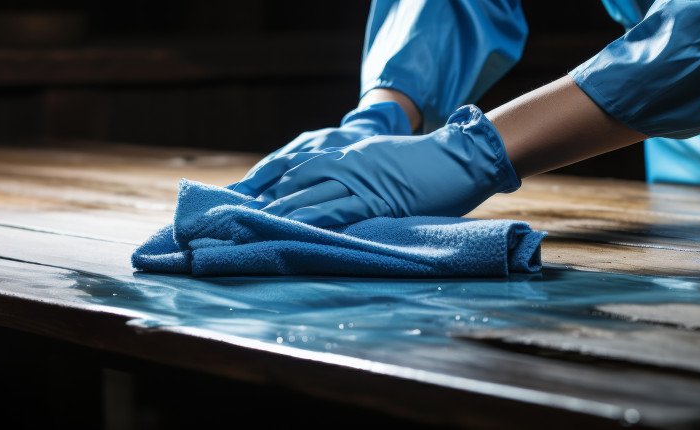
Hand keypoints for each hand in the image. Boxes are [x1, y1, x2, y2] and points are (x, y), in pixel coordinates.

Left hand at [246, 105, 520, 226]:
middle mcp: (348, 165)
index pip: (297, 165)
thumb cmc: (427, 161)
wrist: (459, 156)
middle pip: (296, 180)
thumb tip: (341, 191)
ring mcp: (362, 181)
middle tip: (240, 214)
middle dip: (267, 199)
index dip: (270, 179)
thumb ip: (361, 170)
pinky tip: (297, 231)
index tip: (247, 194)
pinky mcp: (378, 200)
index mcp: (349, 154)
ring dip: (283, 212)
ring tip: (257, 225)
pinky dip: (316, 222)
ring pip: (312, 196)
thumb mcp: (384, 158)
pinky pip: (340, 212)